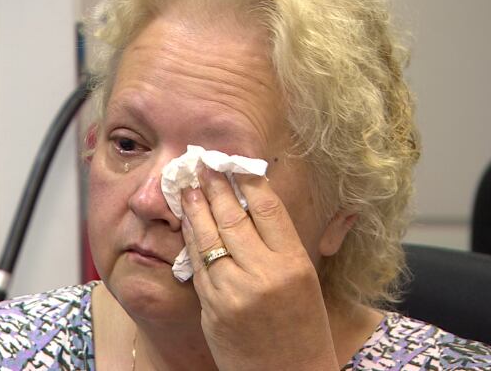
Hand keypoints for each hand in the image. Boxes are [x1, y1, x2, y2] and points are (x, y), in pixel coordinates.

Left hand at [180, 165, 338, 370]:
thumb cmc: (301, 328)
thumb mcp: (303, 281)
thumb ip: (279, 245)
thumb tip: (252, 203)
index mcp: (294, 265)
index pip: (268, 209)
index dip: (248, 180)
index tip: (235, 163)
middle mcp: (264, 275)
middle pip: (234, 218)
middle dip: (215, 187)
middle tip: (203, 163)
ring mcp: (234, 292)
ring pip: (210, 238)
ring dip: (196, 208)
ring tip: (189, 185)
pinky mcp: (213, 307)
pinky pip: (199, 265)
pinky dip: (192, 240)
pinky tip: (187, 222)